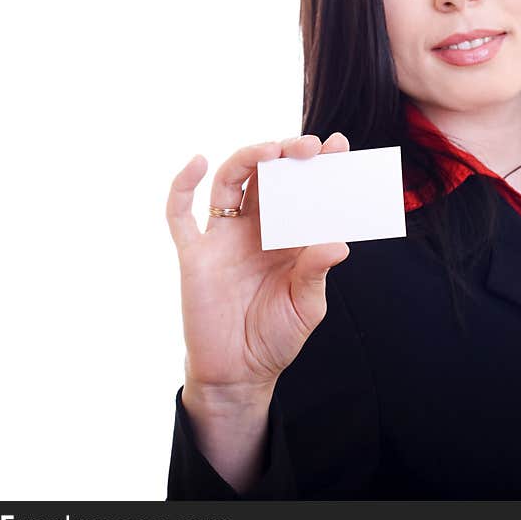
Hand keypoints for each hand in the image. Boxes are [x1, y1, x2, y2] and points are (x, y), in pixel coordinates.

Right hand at [166, 133, 351, 401]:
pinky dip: (182, 186)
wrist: (238, 374)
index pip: (305, 192)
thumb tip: (338, 243)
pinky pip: (180, 215)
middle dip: (287, 155)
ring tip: (270, 150)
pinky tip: (197, 162)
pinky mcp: (195, 254)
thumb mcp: (306, 305)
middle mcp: (256, 230)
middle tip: (310, 146)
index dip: (320, 167)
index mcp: (289, 238)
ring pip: (230, 183)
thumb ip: (316, 272)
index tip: (339, 146)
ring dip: (247, 159)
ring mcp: (223, 239)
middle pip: (267, 177)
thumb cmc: (276, 337)